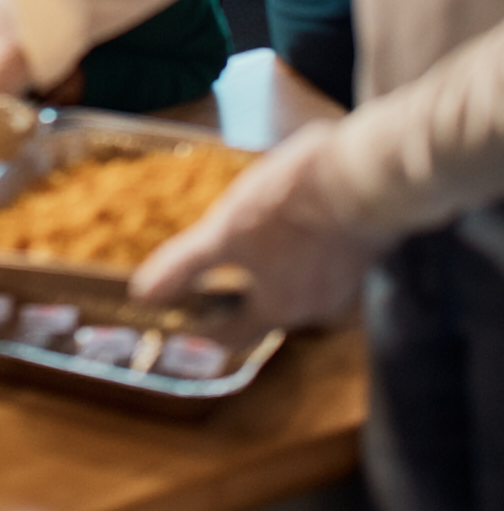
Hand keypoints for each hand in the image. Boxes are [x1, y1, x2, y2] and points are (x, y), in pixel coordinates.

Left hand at [130, 122, 378, 328]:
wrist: (367, 175)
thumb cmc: (292, 205)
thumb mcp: (228, 230)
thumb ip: (187, 266)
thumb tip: (142, 297)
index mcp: (277, 308)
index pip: (232, 335)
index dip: (203, 326)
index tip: (182, 312)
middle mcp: (313, 308)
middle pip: (265, 307)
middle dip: (237, 289)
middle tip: (212, 262)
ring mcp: (343, 280)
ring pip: (295, 280)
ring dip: (272, 263)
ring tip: (251, 230)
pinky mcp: (361, 249)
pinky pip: (321, 256)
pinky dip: (301, 244)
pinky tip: (293, 213)